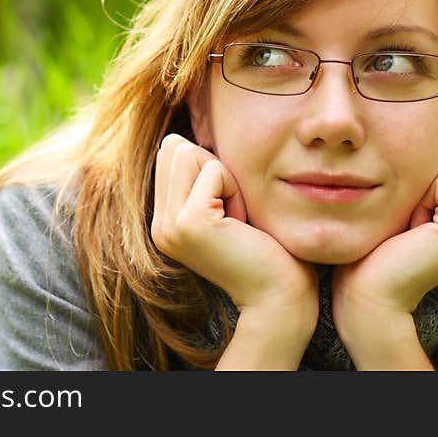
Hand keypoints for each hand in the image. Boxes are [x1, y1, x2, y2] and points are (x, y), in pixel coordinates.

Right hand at [150, 134, 316, 311]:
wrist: (279, 297)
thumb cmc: (264, 249)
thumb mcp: (223, 207)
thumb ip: (198, 178)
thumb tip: (176, 139)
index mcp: (164, 221)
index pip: (170, 154)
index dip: (209, 168)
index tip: (228, 210)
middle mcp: (158, 225)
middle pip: (175, 149)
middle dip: (215, 169)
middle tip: (234, 214)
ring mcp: (169, 225)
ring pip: (189, 153)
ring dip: (225, 179)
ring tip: (236, 219)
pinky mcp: (189, 222)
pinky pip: (213, 169)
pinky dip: (236, 190)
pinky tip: (241, 225)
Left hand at [331, 141, 437, 355]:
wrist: (368, 294)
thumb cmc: (379, 248)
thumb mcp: (414, 204)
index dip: (430, 174)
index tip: (413, 214)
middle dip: (428, 177)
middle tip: (411, 221)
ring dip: (423, 188)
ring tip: (411, 226)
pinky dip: (420, 199)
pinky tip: (411, 232)